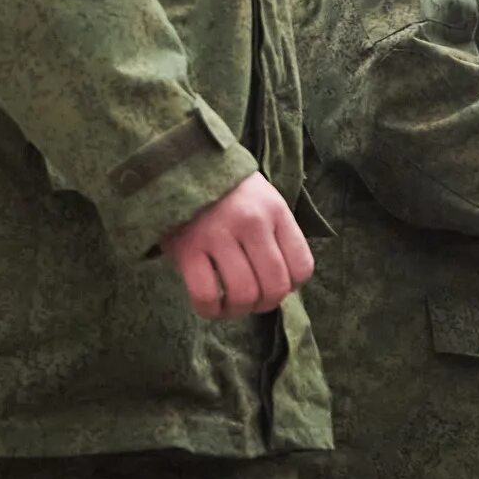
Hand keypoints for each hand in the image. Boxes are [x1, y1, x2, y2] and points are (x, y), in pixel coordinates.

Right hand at [160, 175, 314, 319]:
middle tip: (251, 300)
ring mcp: (218, 235)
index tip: (273, 284)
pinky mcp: (187, 249)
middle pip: (275, 287)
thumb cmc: (225, 191)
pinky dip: (210, 310)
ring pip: (244, 294)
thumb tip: (284, 285)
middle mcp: (251, 222)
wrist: (177, 167)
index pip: (302, 267)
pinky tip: (210, 305)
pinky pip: (206, 296)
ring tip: (230, 304)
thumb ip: (276, 235)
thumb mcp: (263, 200)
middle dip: (265, 304)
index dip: (291, 287)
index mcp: (275, 210)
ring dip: (239, 310)